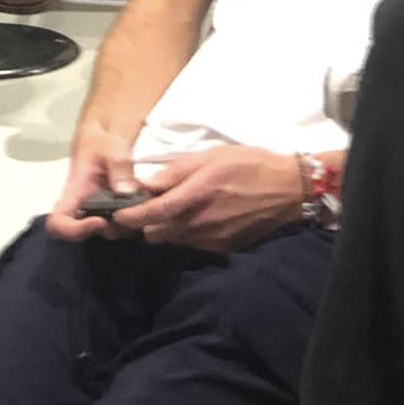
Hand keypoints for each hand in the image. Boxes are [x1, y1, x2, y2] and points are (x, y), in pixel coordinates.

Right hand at [46, 121, 140, 242]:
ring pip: (108, 232)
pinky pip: (121, 224)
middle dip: (110, 230)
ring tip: (144, 210)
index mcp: (74, 193)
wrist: (106, 136)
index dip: (73, 230)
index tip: (98, 221)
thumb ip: (119, 166)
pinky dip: (135, 221)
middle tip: (133, 215)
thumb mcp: (111, 146)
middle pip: (86, 235)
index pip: (58, 222)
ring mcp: (99, 211)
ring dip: (125, 227)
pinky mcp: (114, 210)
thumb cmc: (102, 140)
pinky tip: (148, 208)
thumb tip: (125, 191)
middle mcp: (83, 207)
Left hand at [110, 145, 302, 252]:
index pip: (150, 215)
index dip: (128, 218)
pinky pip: (193, 245)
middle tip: (147, 208)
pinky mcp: (223, 249)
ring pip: (173, 241)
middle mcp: (198, 224)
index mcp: (194, 196)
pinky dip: (187, 234)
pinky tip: (197, 218)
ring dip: (166, 229)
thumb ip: (176, 171)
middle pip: (155, 234)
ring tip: (174, 210)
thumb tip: (146, 184)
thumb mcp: (211, 156)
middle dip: (146, 224)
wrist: (289, 189)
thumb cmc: (248, 164)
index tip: (114, 215)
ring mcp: (211, 240)